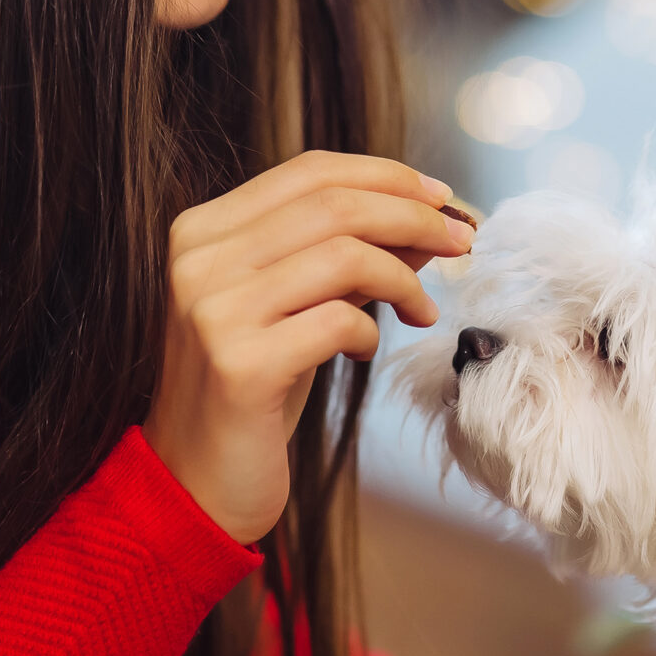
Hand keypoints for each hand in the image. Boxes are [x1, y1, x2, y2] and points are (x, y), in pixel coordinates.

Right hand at [147, 150, 472, 542]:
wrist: (193, 483)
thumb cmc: (254, 391)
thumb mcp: (300, 307)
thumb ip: (351, 255)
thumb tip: (429, 217)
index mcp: (203, 231)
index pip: (309, 171)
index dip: (386, 175)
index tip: (441, 196)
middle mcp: (199, 261)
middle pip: (334, 205)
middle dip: (414, 217)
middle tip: (461, 241)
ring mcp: (214, 312)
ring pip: (344, 256)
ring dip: (404, 278)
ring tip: (422, 310)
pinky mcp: (240, 366)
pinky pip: (338, 322)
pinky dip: (370, 333)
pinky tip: (365, 353)